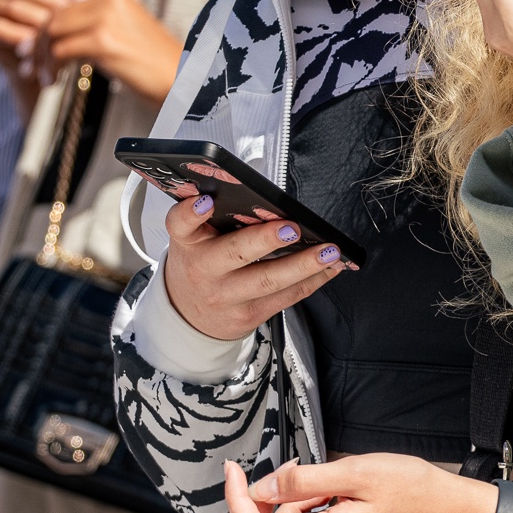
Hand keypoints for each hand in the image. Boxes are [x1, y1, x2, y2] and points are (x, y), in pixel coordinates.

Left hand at [40, 0, 182, 101]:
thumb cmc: (154, 64)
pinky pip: (61, 50)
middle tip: (28, 64)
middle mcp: (110, 0)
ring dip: (42, 57)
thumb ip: (94, 25)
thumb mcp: (123, 34)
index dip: (45, 27)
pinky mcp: (104, 41)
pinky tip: (53, 82)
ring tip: (41, 76)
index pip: (66, 4)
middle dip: (37, 42)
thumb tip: (57, 29)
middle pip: (55, 16)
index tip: (33, 48)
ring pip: (53, 31)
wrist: (182, 80)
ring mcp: (107, 19)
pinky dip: (52, 67)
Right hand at [161, 193, 351, 342]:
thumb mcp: (194, 238)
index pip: (181, 223)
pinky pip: (286, 297)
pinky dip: (313, 280)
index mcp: (189, 242)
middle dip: (265, 240)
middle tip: (291, 228)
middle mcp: (204, 269)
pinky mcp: (249, 314)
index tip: (206, 201)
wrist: (190, 315)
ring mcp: (227, 296)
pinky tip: (331, 267)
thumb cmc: (201, 263)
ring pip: (268, 281)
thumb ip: (215, 218)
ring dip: (303, 265)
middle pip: (235, 254)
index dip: (192, 212)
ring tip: (329, 251)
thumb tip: (261, 197)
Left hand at [222, 456, 493, 512]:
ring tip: (320, 483)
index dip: (237, 499)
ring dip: (284, 512)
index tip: (234, 471)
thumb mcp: (356, 471)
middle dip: (260, 504)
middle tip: (285, 471)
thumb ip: (303, 481)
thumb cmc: (413, 490)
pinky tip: (326, 501)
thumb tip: (262, 486)